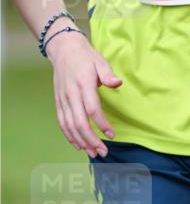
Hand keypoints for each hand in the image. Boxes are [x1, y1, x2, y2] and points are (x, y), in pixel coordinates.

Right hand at [47, 30, 121, 156]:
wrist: (64, 50)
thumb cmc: (86, 57)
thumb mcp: (100, 61)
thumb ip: (108, 74)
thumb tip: (117, 84)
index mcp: (83, 84)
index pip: (92, 109)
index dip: (102, 124)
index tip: (112, 135)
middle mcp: (71, 94)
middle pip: (79, 122)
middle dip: (91, 140)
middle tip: (103, 152)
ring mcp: (62, 100)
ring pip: (69, 126)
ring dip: (80, 142)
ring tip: (93, 152)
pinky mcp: (58, 103)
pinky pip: (62, 123)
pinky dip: (69, 136)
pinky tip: (78, 145)